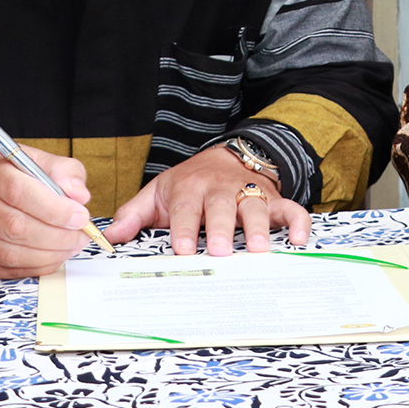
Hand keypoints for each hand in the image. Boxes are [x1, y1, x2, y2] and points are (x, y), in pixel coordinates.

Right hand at [0, 144, 92, 278]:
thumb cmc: (6, 176)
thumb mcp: (35, 160)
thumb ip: (63, 172)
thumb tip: (80, 195)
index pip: (19, 192)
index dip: (55, 209)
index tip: (81, 216)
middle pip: (16, 226)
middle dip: (57, 236)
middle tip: (81, 236)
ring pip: (11, 253)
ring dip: (49, 254)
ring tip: (70, 247)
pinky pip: (5, 270)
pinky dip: (35, 267)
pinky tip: (52, 257)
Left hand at [104, 145, 311, 255]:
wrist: (224, 156)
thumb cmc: (189, 184)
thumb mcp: (158, 193)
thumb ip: (134, 215)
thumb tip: (109, 237)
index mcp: (190, 189)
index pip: (185, 208)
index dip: (182, 228)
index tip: (180, 249)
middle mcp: (221, 190)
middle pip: (221, 207)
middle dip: (221, 228)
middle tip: (219, 251)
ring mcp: (249, 194)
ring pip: (256, 207)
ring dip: (258, 226)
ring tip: (259, 249)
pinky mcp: (273, 199)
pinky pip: (291, 208)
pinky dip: (298, 222)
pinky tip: (299, 240)